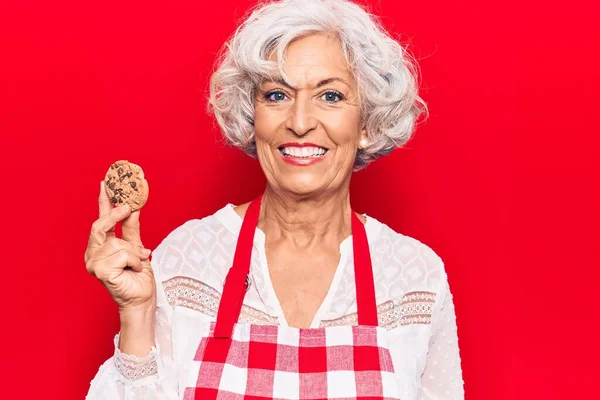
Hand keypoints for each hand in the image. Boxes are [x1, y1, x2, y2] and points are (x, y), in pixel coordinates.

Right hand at [85, 181, 155, 311]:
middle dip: (115, 214)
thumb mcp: (137, 247)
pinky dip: (133, 261)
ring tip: (137, 264)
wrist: (142, 298)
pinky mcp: (99, 270)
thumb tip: (132, 207)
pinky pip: (122, 254)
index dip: (103, 201)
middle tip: (128, 205)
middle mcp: (93, 253)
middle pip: (100, 225)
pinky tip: (132, 271)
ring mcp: (93, 262)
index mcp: (101, 246)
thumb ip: (132, 229)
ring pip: (118, 242)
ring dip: (134, 252)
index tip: (105, 183)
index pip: (101, 220)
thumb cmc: (138, 277)